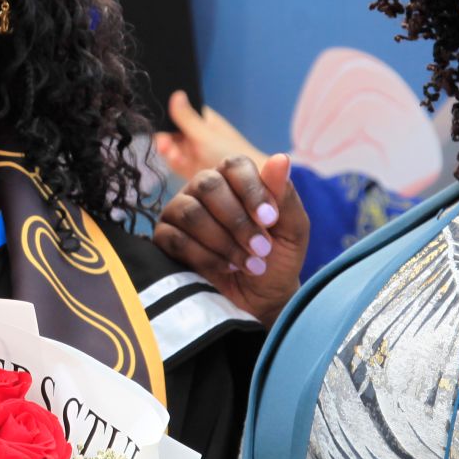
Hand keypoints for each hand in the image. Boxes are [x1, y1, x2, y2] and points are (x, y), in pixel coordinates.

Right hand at [152, 152, 308, 325]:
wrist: (260, 300)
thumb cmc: (278, 259)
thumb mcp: (292, 230)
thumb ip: (284, 196)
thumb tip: (280, 158)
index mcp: (234, 178)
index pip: (234, 165)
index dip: (251, 189)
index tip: (270, 218)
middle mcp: (203, 189)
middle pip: (208, 185)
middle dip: (238, 221)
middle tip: (262, 248)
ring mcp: (180, 211)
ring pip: (190, 213)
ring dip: (223, 242)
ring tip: (248, 265)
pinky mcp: (166, 239)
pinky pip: (175, 240)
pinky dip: (205, 257)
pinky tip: (227, 269)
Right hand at [153, 91, 262, 184]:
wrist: (244, 183)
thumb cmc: (231, 154)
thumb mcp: (205, 135)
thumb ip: (187, 117)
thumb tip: (177, 93)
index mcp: (202, 119)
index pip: (177, 113)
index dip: (167, 119)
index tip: (162, 124)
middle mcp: (196, 134)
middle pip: (171, 132)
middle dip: (166, 138)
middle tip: (165, 146)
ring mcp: (193, 151)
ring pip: (171, 148)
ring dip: (169, 151)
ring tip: (173, 155)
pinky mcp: (191, 168)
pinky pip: (175, 162)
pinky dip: (174, 162)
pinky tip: (178, 162)